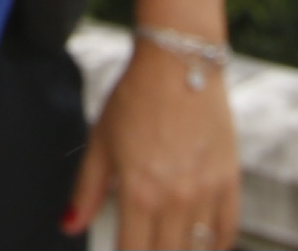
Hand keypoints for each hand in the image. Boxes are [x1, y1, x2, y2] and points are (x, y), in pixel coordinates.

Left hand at [65, 43, 239, 248]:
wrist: (178, 64)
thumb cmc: (134, 100)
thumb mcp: (100, 143)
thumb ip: (86, 191)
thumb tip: (68, 226)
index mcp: (138, 193)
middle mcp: (175, 198)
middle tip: (145, 242)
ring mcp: (206, 191)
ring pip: (198, 248)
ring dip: (183, 250)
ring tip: (168, 241)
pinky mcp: (229, 179)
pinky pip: (227, 229)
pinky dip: (215, 242)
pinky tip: (201, 242)